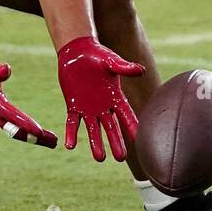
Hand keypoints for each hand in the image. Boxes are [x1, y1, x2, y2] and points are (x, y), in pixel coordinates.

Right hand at [0, 49, 57, 147]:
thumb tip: (7, 70)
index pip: (13, 117)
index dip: (27, 124)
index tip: (41, 132)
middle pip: (17, 130)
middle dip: (35, 138)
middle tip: (54, 143)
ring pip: (15, 130)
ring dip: (32, 136)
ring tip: (51, 140)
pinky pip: (13, 124)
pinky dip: (25, 129)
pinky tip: (36, 132)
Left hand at [57, 36, 143, 162]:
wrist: (78, 52)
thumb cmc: (98, 55)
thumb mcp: (112, 61)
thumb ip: (124, 68)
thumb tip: (141, 70)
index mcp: (116, 97)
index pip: (126, 115)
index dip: (132, 126)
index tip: (138, 139)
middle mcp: (103, 107)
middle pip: (111, 128)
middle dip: (116, 142)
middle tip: (120, 158)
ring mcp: (88, 109)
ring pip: (93, 130)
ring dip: (96, 143)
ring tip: (99, 158)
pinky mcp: (73, 106)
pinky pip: (72, 123)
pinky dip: (71, 134)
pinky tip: (70, 145)